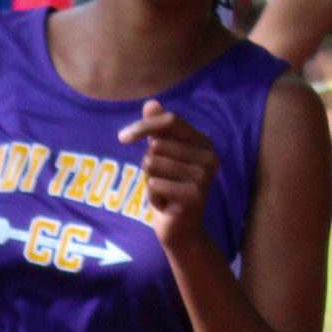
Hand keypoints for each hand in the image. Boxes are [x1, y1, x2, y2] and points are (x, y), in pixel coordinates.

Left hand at [120, 99, 220, 256]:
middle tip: (162, 181)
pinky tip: (166, 204)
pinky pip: (153, 185)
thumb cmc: (169, 187)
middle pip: (156, 146)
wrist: (180, 228)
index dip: (143, 126)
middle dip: (148, 166)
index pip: (170, 120)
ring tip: (164, 191)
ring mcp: (204, 177)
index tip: (122, 138)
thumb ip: (158, 130)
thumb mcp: (162, 156)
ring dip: (149, 181)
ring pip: (152, 164)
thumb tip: (152, 103)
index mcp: (204, 143)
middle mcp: (209, 157)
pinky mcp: (193, 196)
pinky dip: (152, 196)